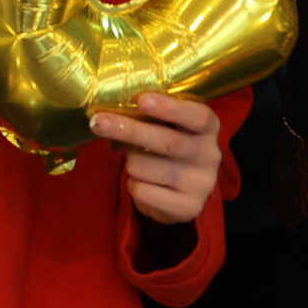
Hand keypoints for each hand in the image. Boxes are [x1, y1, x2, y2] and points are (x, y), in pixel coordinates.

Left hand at [93, 92, 221, 225]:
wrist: (178, 193)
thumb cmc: (165, 147)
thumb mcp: (166, 127)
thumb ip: (150, 116)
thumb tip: (110, 106)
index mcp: (207, 128)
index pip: (197, 116)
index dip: (170, 108)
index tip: (142, 100)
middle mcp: (209, 155)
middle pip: (167, 141)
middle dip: (129, 130)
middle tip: (98, 122)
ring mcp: (202, 184)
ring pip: (145, 166)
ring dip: (130, 162)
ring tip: (137, 161)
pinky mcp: (189, 207)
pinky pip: (142, 191)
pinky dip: (133, 185)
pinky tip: (144, 183)